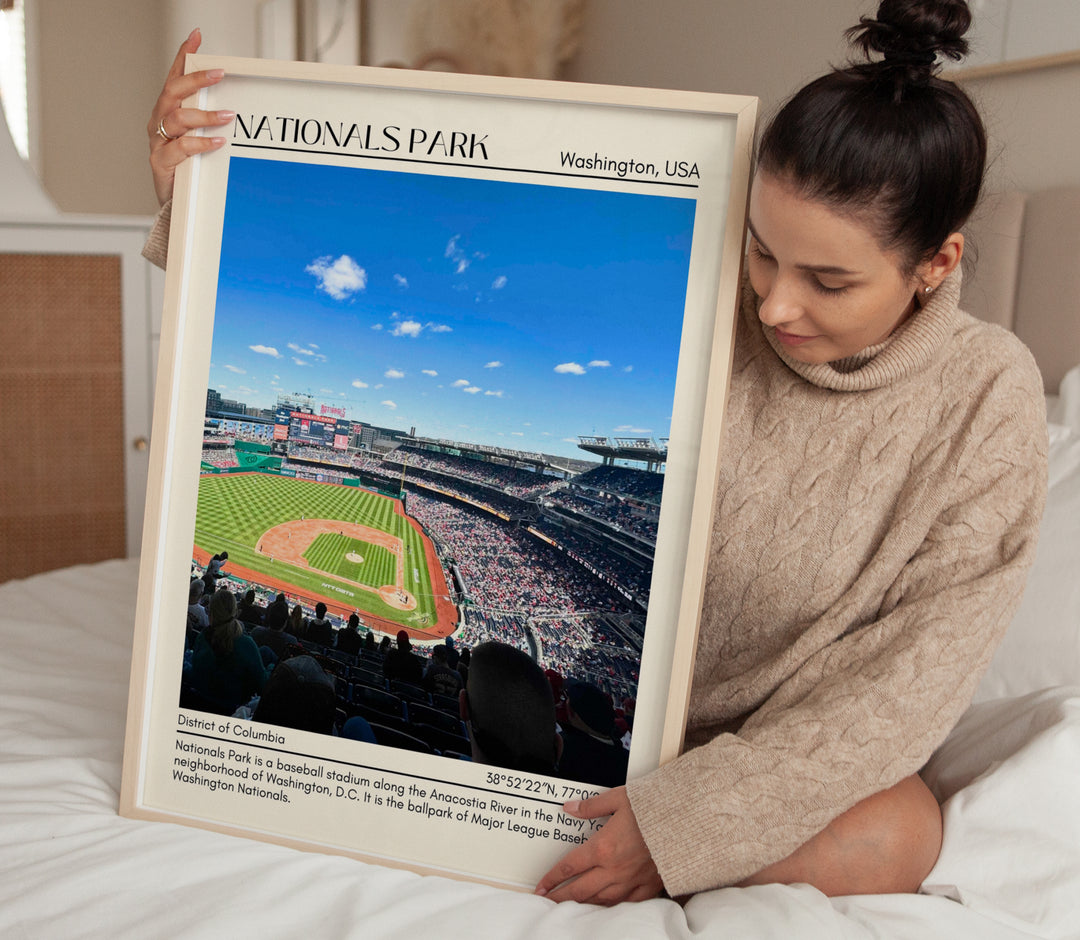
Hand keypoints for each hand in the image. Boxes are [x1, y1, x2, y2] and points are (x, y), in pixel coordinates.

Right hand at [147, 28, 233, 205]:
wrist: (175, 204)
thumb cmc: (189, 168)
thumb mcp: (200, 138)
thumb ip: (210, 120)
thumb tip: (237, 105)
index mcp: (168, 111)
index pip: (174, 77)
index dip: (184, 56)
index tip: (197, 36)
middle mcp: (160, 122)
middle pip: (173, 92)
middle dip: (195, 80)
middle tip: (219, 73)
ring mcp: (158, 141)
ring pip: (177, 119)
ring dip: (204, 115)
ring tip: (228, 116)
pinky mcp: (161, 163)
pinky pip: (181, 148)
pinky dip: (201, 143)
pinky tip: (218, 142)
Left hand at [534, 787, 662, 904]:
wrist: (686, 821)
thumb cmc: (655, 809)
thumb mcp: (618, 799)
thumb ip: (591, 806)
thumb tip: (571, 808)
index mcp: (603, 847)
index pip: (570, 867)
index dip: (552, 878)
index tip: (542, 886)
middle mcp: (614, 869)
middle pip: (579, 890)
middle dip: (560, 897)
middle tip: (547, 901)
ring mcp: (631, 880)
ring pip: (600, 900)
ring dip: (582, 904)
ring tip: (571, 906)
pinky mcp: (648, 886)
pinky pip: (625, 903)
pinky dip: (611, 906)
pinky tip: (605, 905)